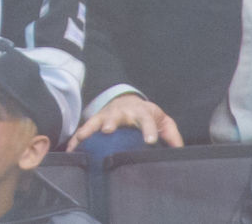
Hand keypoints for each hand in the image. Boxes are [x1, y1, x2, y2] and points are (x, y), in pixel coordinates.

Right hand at [66, 93, 181, 150]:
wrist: (126, 100)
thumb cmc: (146, 114)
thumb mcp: (162, 120)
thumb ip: (171, 135)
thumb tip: (180, 152)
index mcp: (141, 112)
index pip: (147, 120)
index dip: (149, 129)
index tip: (149, 140)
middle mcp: (122, 112)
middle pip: (117, 116)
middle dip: (112, 122)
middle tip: (108, 130)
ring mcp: (106, 115)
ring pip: (96, 120)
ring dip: (89, 128)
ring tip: (82, 138)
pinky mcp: (95, 120)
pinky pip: (84, 129)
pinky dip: (76, 138)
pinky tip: (71, 148)